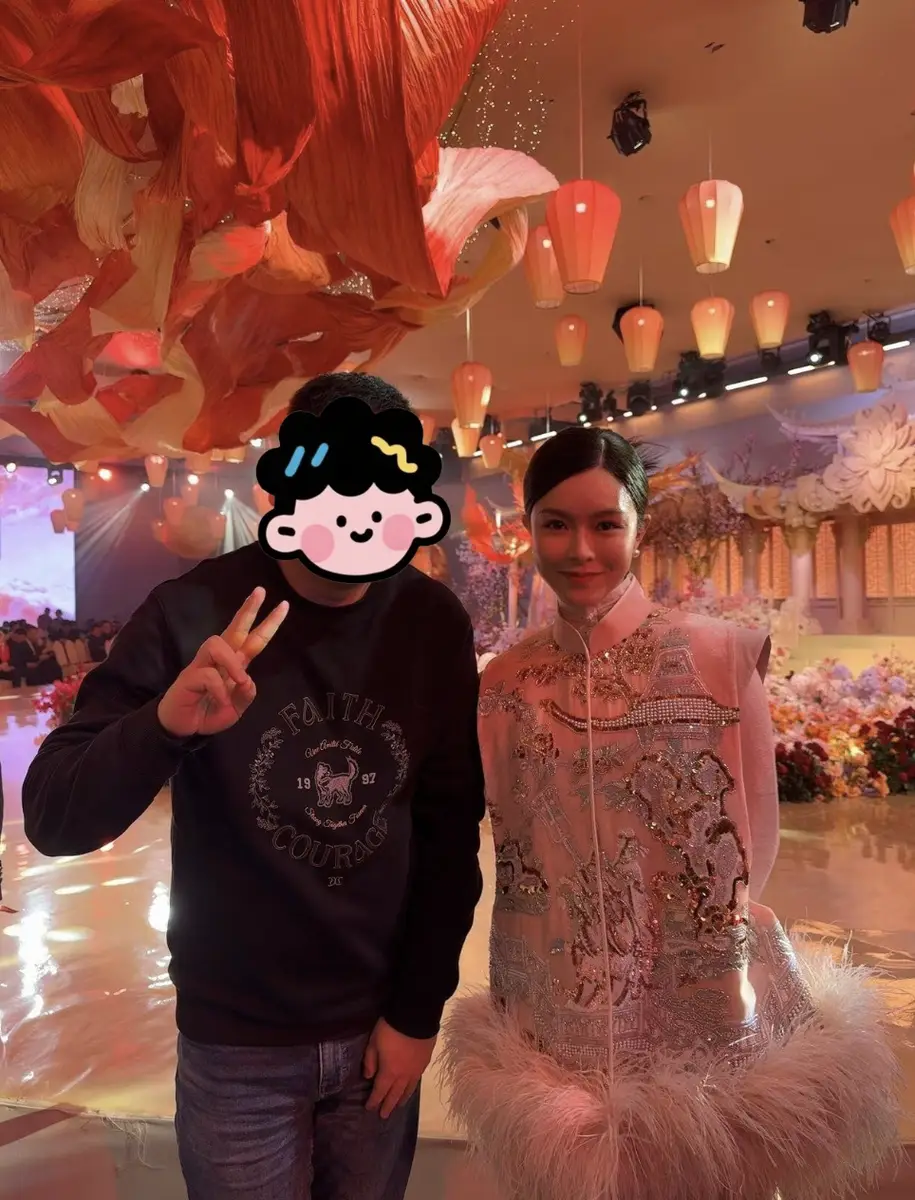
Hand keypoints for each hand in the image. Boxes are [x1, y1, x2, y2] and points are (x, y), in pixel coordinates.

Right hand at [157, 587, 287, 737]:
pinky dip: (220, 690)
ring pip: (217, 644)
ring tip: (239, 680)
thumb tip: (248, 680)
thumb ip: (246, 695)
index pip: (253, 639)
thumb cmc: (209, 712)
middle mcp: (218, 659)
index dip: (268, 623)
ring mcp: (202, 665)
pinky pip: (209, 675)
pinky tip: (221, 702)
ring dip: (233, 663)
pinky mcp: (189, 677)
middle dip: (248, 610)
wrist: (181, 727)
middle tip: (261, 591)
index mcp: (234, 664)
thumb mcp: (236, 708)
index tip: (284, 605)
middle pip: (234, 629)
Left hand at [363, 1017, 435, 1119]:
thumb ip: (370, 1060)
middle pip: (395, 1094)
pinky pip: (417, 1080)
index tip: (370, 1109)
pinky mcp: (425, 1063)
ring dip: (401, 1099)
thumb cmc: (390, 1029)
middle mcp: (403, 1076)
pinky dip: (412, 1088)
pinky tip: (411, 1088)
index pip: (380, 1091)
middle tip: (383, 1116)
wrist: (416, 1017)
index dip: (374, 1101)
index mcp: (389, 1072)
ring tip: (398, 1106)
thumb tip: (368, 1077)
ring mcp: (416, 1070)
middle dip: (388, 1105)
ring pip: (408, 1090)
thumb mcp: (373, 1042)